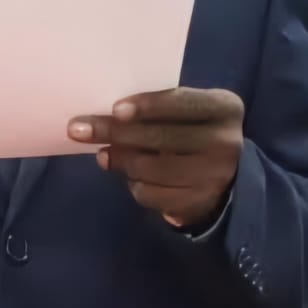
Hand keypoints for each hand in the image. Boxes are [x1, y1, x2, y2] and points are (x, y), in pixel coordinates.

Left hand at [68, 88, 243, 228]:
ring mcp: (214, 177)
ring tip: (104, 155)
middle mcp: (225, 143)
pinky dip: (135, 185)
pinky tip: (131, 176)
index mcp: (224, 109)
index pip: (182, 103)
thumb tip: (108, 115)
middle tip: (78, 130)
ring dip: (120, 160)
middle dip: (115, 132)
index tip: (115, 109)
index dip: (148, 106)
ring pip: (152, 169)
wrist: (229, 177)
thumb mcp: (192, 111)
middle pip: (161, 137)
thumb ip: (163, 108)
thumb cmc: (197, 130)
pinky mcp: (197, 204)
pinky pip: (152, 195)